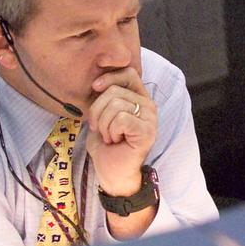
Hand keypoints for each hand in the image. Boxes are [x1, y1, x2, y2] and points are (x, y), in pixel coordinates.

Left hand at [84, 67, 155, 195]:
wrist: (112, 172)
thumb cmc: (107, 145)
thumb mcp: (102, 115)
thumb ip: (104, 96)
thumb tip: (97, 81)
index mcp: (139, 97)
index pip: (128, 73)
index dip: (109, 77)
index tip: (94, 87)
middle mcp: (148, 105)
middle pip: (115, 90)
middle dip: (98, 111)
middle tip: (102, 129)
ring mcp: (150, 118)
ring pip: (116, 105)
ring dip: (104, 125)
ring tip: (110, 137)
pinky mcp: (147, 131)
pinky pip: (121, 119)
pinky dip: (111, 131)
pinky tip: (116, 141)